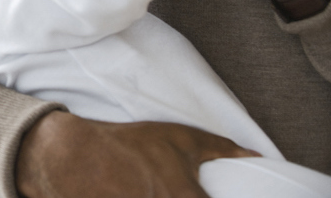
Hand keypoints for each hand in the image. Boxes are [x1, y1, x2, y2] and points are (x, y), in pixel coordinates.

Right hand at [16, 111, 258, 197]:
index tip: (203, 193)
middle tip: (168, 188)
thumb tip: (254, 156)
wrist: (75, 156)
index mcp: (185, 197)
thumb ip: (220, 148)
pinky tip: (136, 193)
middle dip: (179, 196)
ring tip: (151, 189)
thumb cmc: (130, 144)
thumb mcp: (178, 138)